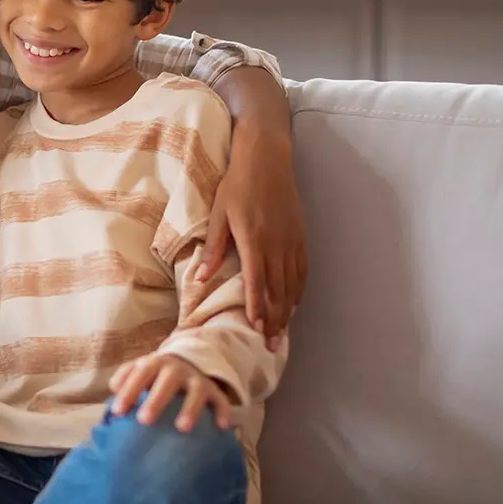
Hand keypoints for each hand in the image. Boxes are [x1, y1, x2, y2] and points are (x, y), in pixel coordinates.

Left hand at [108, 354, 231, 432]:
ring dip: (190, 408)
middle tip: (144, 420)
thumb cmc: (156, 374)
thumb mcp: (140, 369)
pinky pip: (221, 401)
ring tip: (182, 428)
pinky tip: (222, 427)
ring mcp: (197, 379)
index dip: (129, 390)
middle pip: (168, 380)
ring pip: (196, 391)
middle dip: (156, 399)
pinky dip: (222, 412)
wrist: (187, 361)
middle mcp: (177, 369)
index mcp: (154, 363)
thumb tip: (113, 388)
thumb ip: (125, 377)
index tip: (117, 411)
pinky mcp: (214, 391)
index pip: (140, 373)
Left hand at [199, 127, 305, 341]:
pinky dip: (298, 291)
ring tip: (283, 332)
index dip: (258, 307)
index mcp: (254, 239)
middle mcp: (276, 244)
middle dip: (275, 319)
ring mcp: (292, 241)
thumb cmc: (237, 185)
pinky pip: (301, 270)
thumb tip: (201, 278)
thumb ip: (213, 248)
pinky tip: (294, 305)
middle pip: (278, 289)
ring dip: (288, 310)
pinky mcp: (300, 236)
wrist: (266, 160)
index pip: (257, 281)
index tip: (256, 328)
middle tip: (272, 344)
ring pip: (292, 283)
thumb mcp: (219, 214)